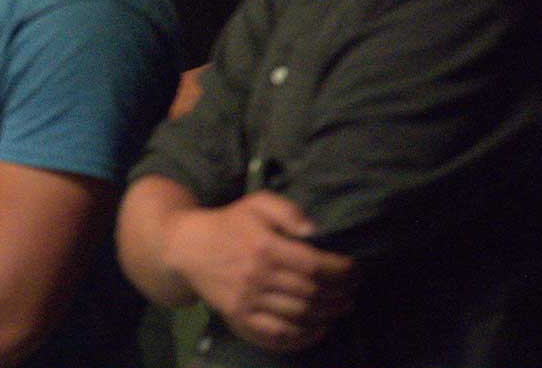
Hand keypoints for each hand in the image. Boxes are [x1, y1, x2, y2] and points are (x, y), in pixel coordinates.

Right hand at [163, 191, 356, 352]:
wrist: (186, 247)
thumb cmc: (229, 223)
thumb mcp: (256, 204)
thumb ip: (287, 211)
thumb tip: (315, 232)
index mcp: (264, 246)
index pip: (314, 265)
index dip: (342, 271)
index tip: (355, 270)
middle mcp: (257, 276)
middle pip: (311, 293)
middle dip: (340, 294)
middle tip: (352, 291)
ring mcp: (247, 300)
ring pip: (299, 316)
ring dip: (328, 315)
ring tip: (341, 308)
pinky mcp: (239, 317)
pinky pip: (277, 335)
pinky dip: (303, 337)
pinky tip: (318, 329)